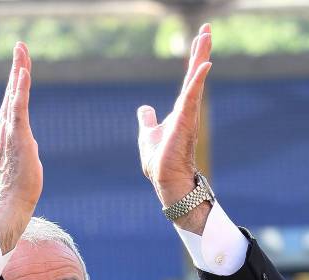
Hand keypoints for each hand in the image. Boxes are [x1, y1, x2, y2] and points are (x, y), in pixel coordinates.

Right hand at [0, 42, 42, 252]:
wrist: (13, 201)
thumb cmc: (20, 186)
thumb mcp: (24, 159)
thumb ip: (25, 147)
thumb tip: (29, 146)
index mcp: (6, 132)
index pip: (13, 102)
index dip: (17, 82)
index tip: (22, 64)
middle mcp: (4, 127)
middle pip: (12, 92)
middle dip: (17, 67)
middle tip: (21, 46)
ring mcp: (9, 130)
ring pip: (14, 95)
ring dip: (19, 71)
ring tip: (22, 51)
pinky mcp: (17, 135)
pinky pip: (19, 107)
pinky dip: (20, 89)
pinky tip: (23, 73)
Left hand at [137, 23, 211, 231]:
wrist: (165, 180)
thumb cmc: (159, 162)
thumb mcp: (148, 134)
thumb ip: (148, 120)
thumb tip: (144, 108)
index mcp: (179, 111)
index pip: (187, 81)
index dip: (192, 61)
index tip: (198, 39)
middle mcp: (187, 111)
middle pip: (194, 75)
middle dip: (200, 52)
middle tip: (207, 28)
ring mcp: (188, 116)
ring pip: (194, 81)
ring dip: (200, 58)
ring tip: (205, 36)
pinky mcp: (185, 123)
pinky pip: (192, 97)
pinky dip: (197, 81)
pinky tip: (204, 65)